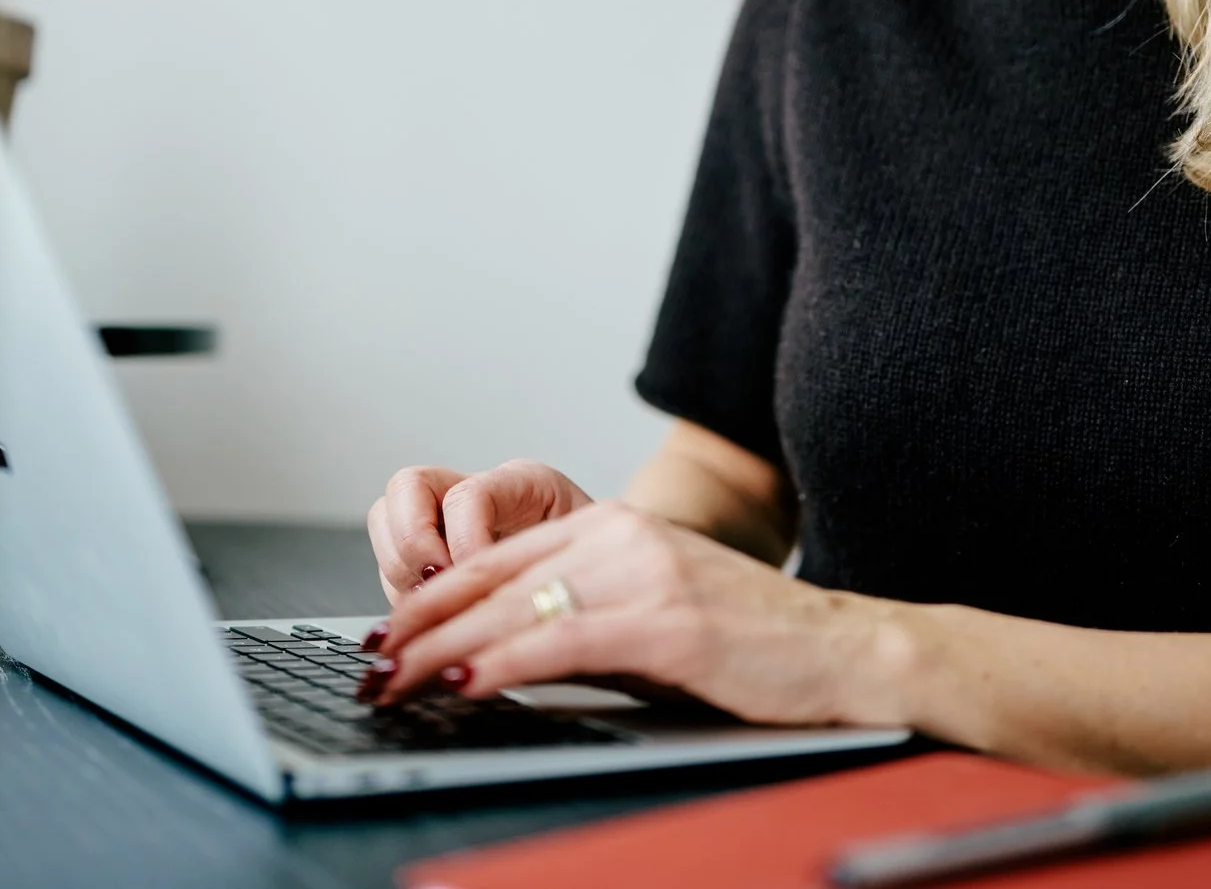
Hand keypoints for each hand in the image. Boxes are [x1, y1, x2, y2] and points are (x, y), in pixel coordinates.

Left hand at [362, 501, 905, 727]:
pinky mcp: (666, 623)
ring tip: (389, 683)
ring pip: (511, 610)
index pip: (494, 559)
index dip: (429, 596)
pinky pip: (558, 641)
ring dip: (437, 652)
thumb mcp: (654, 610)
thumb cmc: (749, 644)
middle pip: (490, 580)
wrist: (845, 650)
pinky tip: (459, 685)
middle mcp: (621, 536)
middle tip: (365, 665)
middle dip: (415, 627)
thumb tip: (498, 652)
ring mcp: (644, 575)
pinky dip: (497, 665)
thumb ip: (585, 612)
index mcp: (615, 525)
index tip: (382, 633)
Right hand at [366, 460, 592, 604]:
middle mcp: (478, 493)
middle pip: (405, 488)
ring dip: (398, 572)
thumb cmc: (607, 569)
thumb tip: (501, 610)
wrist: (617, 573)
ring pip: (386, 523)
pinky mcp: (433, 558)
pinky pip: (394, 568)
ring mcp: (448, 521)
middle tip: (437, 588)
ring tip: (435, 611)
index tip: (478, 582)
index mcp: (524, 484)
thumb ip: (551, 575)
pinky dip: (404, 598)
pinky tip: (432, 626)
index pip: (469, 495)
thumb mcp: (592, 564)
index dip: (463, 542)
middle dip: (410, 546)